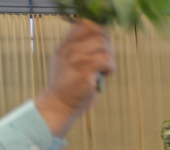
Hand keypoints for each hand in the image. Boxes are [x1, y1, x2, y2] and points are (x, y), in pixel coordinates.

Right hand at [35, 20, 115, 137]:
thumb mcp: (67, 63)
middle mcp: (69, 49)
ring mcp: (76, 59)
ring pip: (103, 47)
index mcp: (65, 45)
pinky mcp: (85, 71)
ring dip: (109, 59)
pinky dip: (111, 68)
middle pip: (98, 34)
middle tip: (104, 61)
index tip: (102, 46)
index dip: (99, 32)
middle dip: (107, 47)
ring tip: (103, 70)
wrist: (59, 105)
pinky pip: (106, 60)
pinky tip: (104, 75)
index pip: (84, 24)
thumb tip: (102, 41)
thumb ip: (78, 50)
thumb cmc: (67, 87)